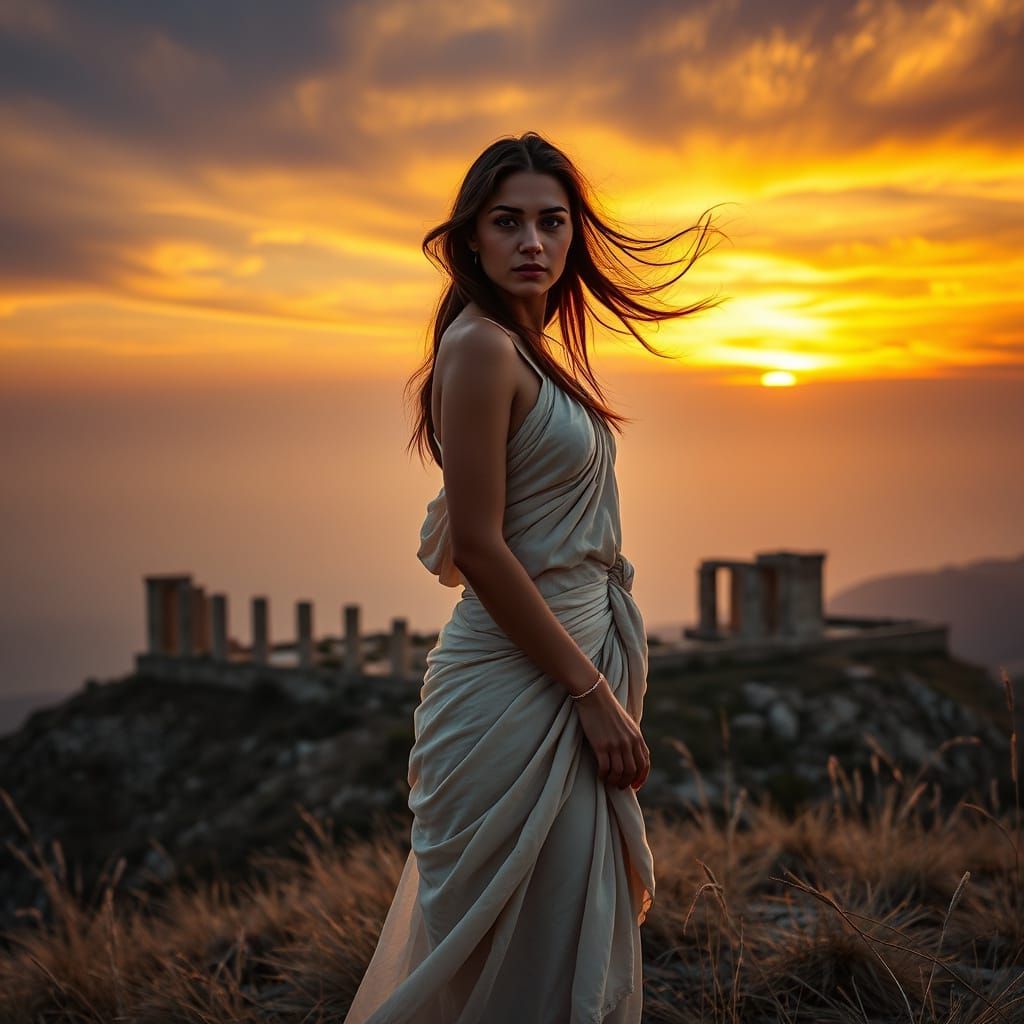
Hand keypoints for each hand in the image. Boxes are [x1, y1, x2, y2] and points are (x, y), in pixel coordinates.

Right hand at [573, 674, 650, 789]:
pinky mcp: (601, 745)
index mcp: (637, 737)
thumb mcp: (628, 723)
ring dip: (614, 781)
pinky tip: (600, 774)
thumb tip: (634, 755)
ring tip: (609, 781)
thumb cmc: (609, 709)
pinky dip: (603, 775)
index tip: (635, 786)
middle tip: (619, 786)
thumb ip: (633, 738)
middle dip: (626, 782)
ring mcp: (615, 744)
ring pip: (619, 773)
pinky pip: (605, 768)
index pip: (644, 764)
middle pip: (632, 771)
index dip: (641, 778)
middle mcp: (629, 742)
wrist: (595, 697)